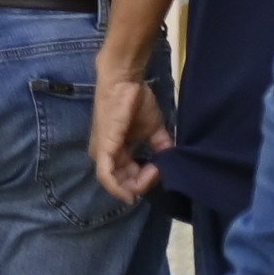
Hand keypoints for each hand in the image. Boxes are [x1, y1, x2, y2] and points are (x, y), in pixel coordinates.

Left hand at [91, 69, 170, 203]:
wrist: (125, 82)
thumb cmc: (136, 101)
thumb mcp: (153, 129)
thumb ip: (161, 146)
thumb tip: (171, 161)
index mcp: (117, 151)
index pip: (131, 177)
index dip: (148, 179)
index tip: (163, 169)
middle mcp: (106, 155)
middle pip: (124, 183)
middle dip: (143, 183)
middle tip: (159, 172)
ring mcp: (101, 153)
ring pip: (117, 183)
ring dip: (138, 184)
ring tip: (154, 171)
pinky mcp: (102, 150)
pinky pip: (106, 177)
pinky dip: (119, 188)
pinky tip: (132, 192)